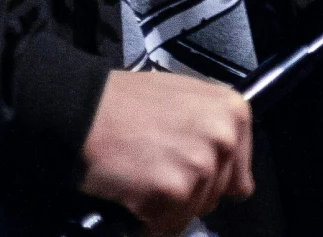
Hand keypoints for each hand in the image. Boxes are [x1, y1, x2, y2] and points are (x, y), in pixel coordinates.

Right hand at [79, 69, 253, 235]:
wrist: (82, 108)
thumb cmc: (127, 102)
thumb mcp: (185, 98)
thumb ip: (214, 131)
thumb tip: (232, 174)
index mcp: (232, 113)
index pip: (239, 176)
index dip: (210, 179)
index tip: (186, 169)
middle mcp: (223, 139)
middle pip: (214, 197)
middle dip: (186, 192)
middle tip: (156, 166)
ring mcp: (199, 166)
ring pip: (191, 213)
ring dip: (166, 206)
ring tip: (142, 175)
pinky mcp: (173, 192)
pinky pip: (166, 224)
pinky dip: (147, 217)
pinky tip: (132, 188)